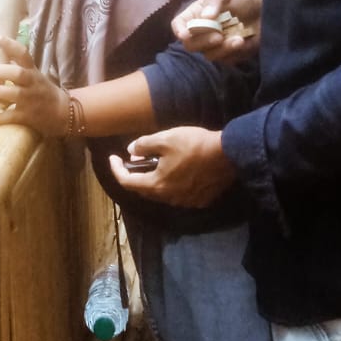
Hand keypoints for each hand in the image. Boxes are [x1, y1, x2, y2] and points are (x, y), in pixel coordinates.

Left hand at [0, 34, 70, 135]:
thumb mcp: (34, 74)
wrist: (62, 112)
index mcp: (32, 71)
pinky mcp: (27, 116)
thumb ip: (17, 65)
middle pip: (17, 74)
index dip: (9, 44)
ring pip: (13, 94)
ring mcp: (30, 100)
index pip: (22, 53)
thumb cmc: (42, 90)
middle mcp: (32, 83)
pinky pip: (10, 117)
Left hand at [109, 127, 235, 208]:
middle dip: (135, 175)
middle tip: (134, 160)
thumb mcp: (165, 138)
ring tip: (155, 164)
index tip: (112, 157)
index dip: (116, 169)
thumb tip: (130, 152)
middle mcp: (169, 198)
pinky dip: (172, 184)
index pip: (127, 181)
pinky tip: (178, 172)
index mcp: (157, 184)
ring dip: (154, 180)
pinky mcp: (200, 201)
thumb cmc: (193, 144)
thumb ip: (143, 145)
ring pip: (162, 193)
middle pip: (144, 189)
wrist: (228, 154)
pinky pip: (179, 194)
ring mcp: (185, 202)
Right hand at [171, 0, 262, 61]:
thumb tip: (205, 16)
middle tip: (219, 36)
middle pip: (190, 44)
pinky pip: (224, 59)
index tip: (186, 34)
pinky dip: (232, 52)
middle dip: (203, 41)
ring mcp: (215, 44)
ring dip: (221, 49)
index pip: (179, 24)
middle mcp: (202, 31)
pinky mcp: (229, 54)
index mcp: (197, 14)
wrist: (266, 8)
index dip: (179, 30)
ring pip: (207, 54)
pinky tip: (242, 41)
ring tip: (238, 39)